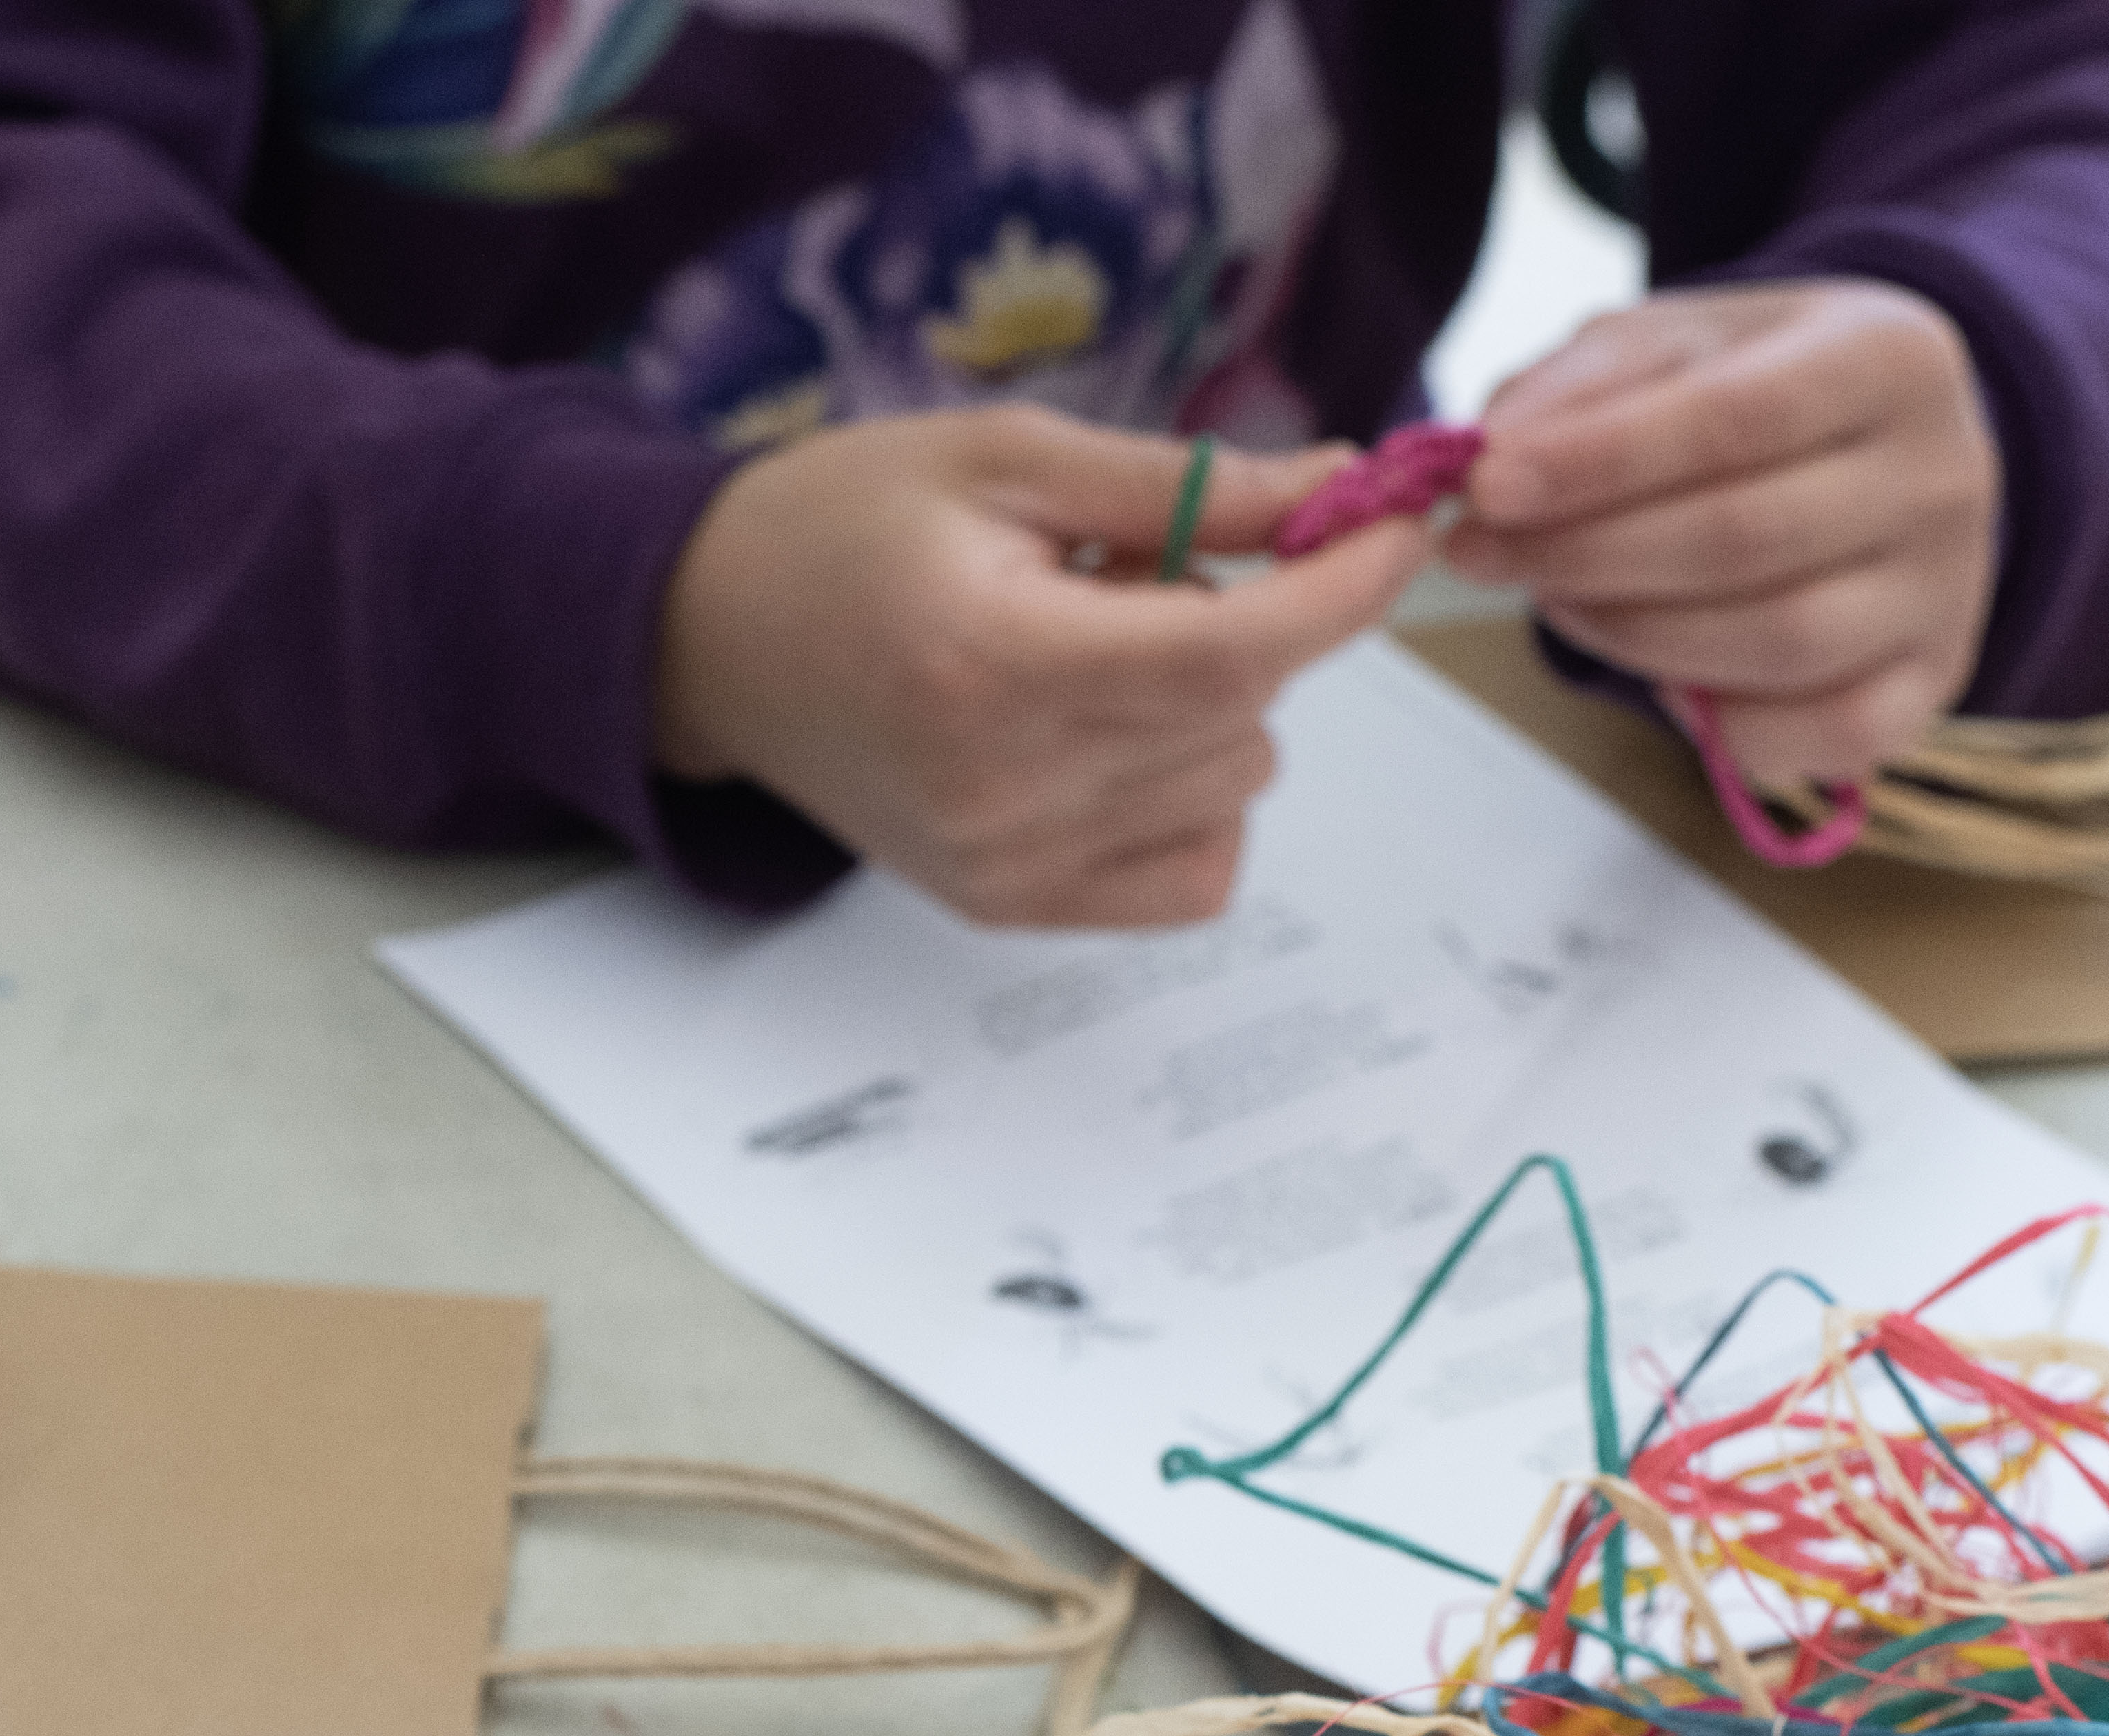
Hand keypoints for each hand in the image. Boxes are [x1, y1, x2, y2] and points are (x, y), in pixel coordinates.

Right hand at [653, 407, 1424, 928]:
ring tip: (1092, 645)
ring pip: (1234, 785)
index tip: (1401, 520)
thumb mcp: (1009, 458)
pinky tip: (1113, 734)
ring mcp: (1008, 865)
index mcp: (998, 664)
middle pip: (1245, 712)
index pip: (1237, 649)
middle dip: (1246, 618)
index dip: (1345, 584)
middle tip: (1132, 564)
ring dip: (1210, 705)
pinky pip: (1193, 873)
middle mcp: (1005, 789)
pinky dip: (1193, 797)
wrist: (707, 638)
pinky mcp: (1008, 905)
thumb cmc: (844, 526)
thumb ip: (1186, 486)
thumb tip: (1344, 489)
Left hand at [1441, 281, 2000, 800]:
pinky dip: (1720, 721)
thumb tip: (1494, 448)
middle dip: (1587, 554)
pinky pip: (1819, 736)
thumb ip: (1583, 383)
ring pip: (1776, 643)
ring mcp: (1947, 591)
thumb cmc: (1757, 393)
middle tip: (1479, 550)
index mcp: (1892, 356)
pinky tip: (1659, 670)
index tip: (1486, 483)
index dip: (1599, 461)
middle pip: (1745, 538)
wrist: (1876, 452)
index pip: (1735, 419)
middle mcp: (1944, 474)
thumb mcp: (1676, 345)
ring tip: (1554, 596)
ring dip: (1632, 635)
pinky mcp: (1930, 684)